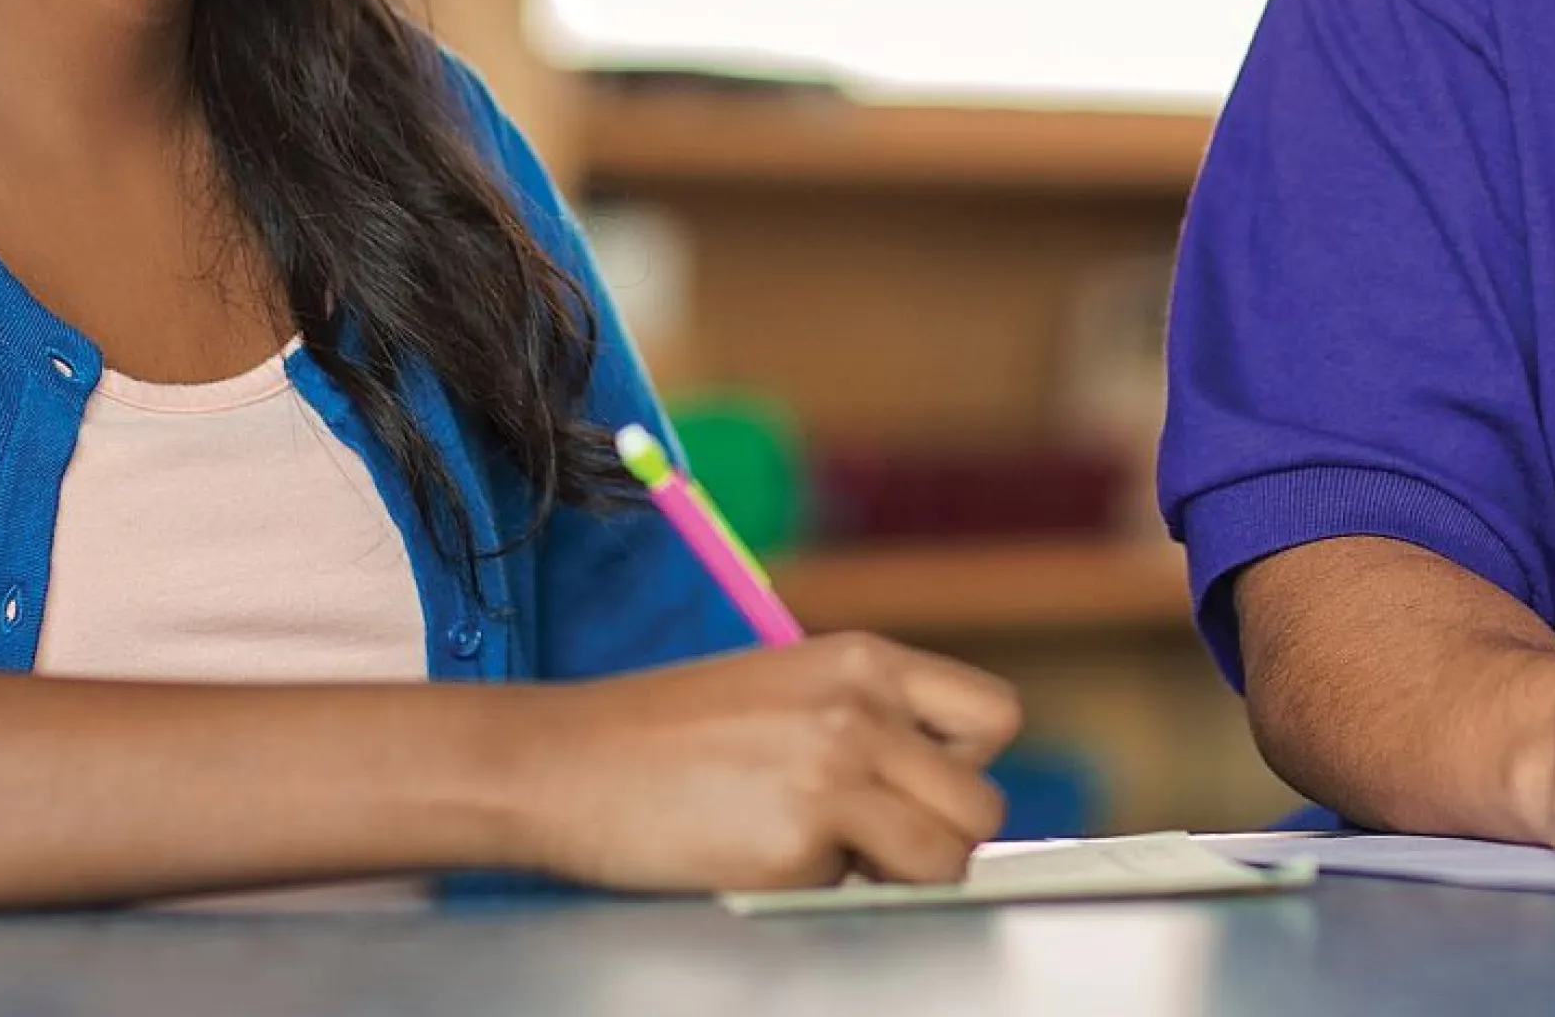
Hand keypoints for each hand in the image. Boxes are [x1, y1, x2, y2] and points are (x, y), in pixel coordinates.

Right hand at [504, 633, 1022, 889]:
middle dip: (936, 839)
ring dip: (898, 877)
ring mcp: (834, 774)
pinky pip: (859, 894)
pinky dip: (820, 892)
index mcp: (862, 660)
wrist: (560, 762)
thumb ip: (865, 722)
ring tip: (820, 853)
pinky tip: (757, 859)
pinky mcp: (799, 843)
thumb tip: (933, 793)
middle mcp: (861, 708)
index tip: (920, 790)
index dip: (965, 767)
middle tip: (869, 843)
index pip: (994, 717)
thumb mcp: (785, 689)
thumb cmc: (660, 735)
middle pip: (983, 804)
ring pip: (946, 860)